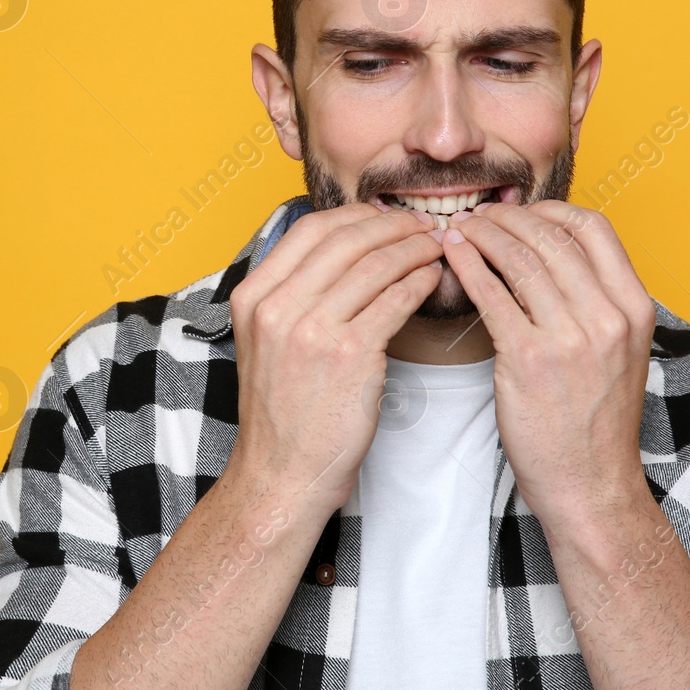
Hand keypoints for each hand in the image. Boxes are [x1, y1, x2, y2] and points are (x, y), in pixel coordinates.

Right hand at [227, 202, 443, 512]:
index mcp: (253, 297)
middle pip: (346, 239)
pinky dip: (420, 282)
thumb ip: (289, 296)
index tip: (383, 217)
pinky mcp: (349, 355)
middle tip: (422, 225)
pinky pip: (395, 300)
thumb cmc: (282, 412)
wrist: (281, 473)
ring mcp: (311, 330)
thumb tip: (340, 252)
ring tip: (436, 247)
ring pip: (375, 265)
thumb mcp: (264, 343)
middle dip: (392, 226)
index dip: (355, 216)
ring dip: (414, 249)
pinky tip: (433, 279)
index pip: (309, 230)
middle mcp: (277, 307)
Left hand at [440, 200, 656, 526]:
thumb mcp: (618, 352)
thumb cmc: (595, 420)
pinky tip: (451, 256)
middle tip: (477, 215)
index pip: (595, 228)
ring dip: (481, 235)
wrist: (590, 484)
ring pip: (518, 258)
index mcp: (634, 308)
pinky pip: (491, 295)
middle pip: (550, 236)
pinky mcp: (529, 360)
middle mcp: (608, 317)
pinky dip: (467, 266)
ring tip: (458, 229)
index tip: (521, 213)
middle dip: (506, 217)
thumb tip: (552, 254)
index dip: (551, 211)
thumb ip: (597, 302)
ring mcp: (570, 338)